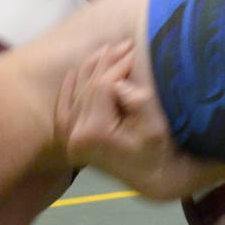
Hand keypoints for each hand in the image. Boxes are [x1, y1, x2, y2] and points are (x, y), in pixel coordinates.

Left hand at [56, 42, 214, 199]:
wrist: (156, 178)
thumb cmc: (160, 151)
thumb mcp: (155, 127)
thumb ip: (138, 102)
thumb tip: (119, 82)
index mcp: (93, 134)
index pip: (102, 87)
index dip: (119, 66)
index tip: (135, 50)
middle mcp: (76, 137)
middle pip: (89, 87)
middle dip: (108, 63)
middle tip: (126, 45)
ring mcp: (71, 139)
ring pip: (77, 93)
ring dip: (92, 69)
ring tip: (109, 50)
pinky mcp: (72, 140)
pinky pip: (63, 110)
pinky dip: (68, 91)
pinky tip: (73, 73)